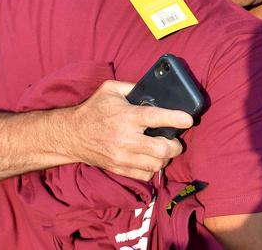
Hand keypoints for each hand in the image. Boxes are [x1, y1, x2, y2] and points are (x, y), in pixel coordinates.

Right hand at [66, 80, 193, 180]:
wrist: (72, 135)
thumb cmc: (93, 109)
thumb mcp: (110, 90)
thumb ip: (132, 86)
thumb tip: (153, 89)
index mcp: (126, 116)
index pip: (156, 118)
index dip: (176, 119)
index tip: (188, 120)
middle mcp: (126, 139)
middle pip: (162, 149)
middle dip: (175, 145)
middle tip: (175, 140)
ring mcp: (122, 156)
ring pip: (156, 164)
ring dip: (165, 157)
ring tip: (163, 149)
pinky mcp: (119, 168)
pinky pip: (145, 174)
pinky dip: (153, 168)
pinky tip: (150, 158)